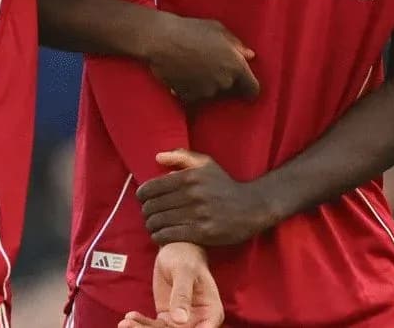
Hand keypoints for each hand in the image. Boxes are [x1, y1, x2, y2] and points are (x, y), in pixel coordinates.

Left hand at [115, 241, 223, 327]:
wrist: (176, 251)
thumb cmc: (186, 258)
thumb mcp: (184, 273)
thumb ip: (182, 295)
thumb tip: (181, 320)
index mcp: (212, 313)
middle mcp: (198, 321)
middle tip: (134, 327)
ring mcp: (182, 321)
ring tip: (126, 323)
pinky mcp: (167, 318)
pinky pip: (154, 326)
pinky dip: (141, 323)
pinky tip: (129, 317)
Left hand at [138, 150, 277, 246]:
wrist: (251, 207)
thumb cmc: (224, 184)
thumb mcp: (206, 164)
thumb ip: (181, 156)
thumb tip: (157, 158)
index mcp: (189, 177)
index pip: (152, 187)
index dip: (141, 195)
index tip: (142, 199)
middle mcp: (192, 195)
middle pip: (153, 206)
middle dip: (146, 211)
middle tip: (147, 214)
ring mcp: (197, 215)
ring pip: (159, 222)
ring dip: (151, 225)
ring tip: (152, 225)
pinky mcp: (203, 233)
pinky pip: (170, 235)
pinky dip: (160, 236)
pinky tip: (160, 235)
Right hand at [140, 12, 258, 104]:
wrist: (161, 40)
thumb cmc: (191, 29)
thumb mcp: (218, 29)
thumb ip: (237, 44)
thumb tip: (249, 56)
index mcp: (236, 66)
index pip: (252, 89)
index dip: (249, 88)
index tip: (244, 86)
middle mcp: (223, 82)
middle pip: (229, 88)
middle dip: (223, 78)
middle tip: (209, 63)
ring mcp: (205, 91)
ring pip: (210, 90)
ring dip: (205, 82)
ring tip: (192, 66)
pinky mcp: (188, 96)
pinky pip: (193, 94)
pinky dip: (190, 87)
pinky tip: (181, 73)